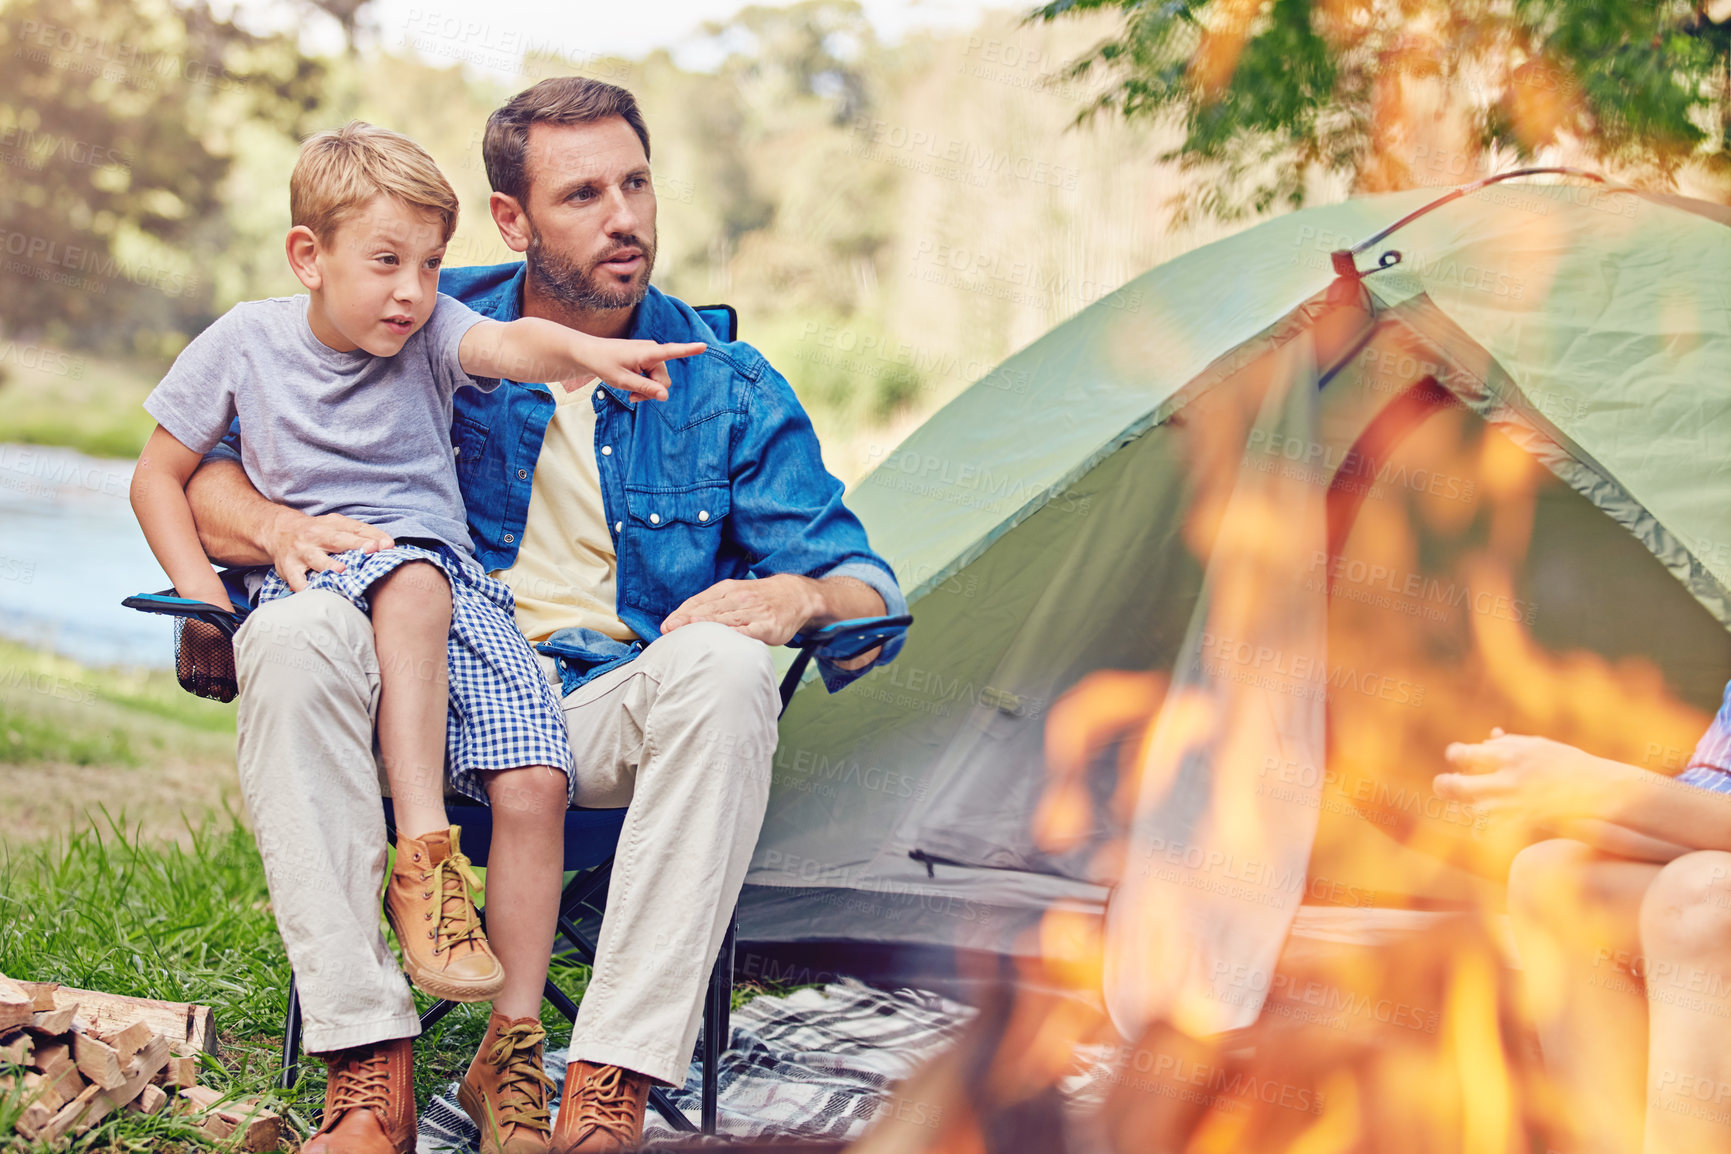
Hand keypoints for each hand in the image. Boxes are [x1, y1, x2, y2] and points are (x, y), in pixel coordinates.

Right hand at [264, 507, 393, 591]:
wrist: (279, 531)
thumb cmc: (317, 532)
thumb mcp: (336, 526)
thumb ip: (360, 533)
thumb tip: (388, 544)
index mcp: (331, 525)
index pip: (355, 528)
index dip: (372, 536)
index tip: (387, 544)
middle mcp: (316, 536)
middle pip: (337, 540)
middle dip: (355, 544)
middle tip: (372, 549)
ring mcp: (302, 552)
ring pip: (316, 559)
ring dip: (329, 565)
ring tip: (341, 570)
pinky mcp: (289, 568)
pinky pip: (296, 580)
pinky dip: (303, 588)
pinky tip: (313, 593)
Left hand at [579, 337, 705, 402]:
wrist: (591, 353)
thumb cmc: (605, 364)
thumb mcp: (623, 381)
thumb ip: (645, 388)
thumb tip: (666, 396)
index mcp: (647, 353)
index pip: (672, 351)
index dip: (688, 350)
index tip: (703, 346)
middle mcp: (653, 350)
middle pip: (664, 380)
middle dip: (652, 391)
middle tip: (632, 398)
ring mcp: (651, 354)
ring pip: (660, 380)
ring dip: (647, 389)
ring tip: (630, 391)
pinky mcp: (648, 357)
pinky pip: (654, 376)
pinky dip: (645, 383)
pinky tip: (633, 385)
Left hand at [661, 575, 818, 645]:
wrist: (795, 594)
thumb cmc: (759, 598)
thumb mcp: (735, 593)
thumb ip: (712, 604)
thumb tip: (682, 619)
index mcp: (728, 590)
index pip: (700, 601)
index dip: (682, 613)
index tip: (666, 626)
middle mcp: (739, 598)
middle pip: (710, 611)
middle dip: (688, 620)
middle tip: (670, 630)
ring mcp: (754, 612)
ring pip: (727, 620)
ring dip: (707, 626)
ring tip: (689, 633)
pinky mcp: (768, 626)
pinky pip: (751, 631)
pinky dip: (738, 635)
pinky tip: (725, 641)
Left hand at [1434, 728, 1612, 831]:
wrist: (1602, 790)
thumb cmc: (1571, 766)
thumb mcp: (1541, 746)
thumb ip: (1512, 743)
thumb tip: (1490, 736)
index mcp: (1510, 753)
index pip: (1464, 754)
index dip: (1456, 758)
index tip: (1459, 761)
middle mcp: (1508, 776)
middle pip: (1458, 784)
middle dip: (1446, 786)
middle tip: (1445, 785)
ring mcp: (1516, 802)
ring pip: (1472, 811)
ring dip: (1466, 809)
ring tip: (1468, 807)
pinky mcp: (1525, 822)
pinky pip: (1492, 830)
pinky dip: (1483, 830)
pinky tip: (1482, 828)